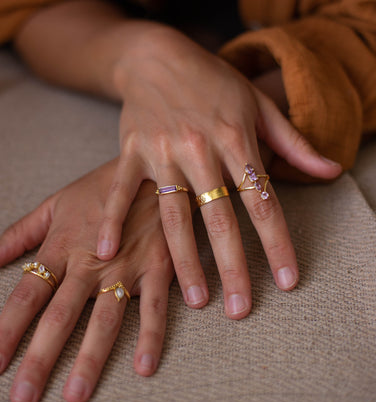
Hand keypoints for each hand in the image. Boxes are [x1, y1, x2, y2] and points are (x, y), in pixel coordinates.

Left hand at [0, 160, 172, 401]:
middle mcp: (91, 262)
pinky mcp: (158, 267)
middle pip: (60, 314)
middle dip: (40, 357)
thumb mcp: (56, 204)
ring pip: (106, 318)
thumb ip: (20, 233)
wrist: (150, 173)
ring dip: (90, 356)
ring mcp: (126, 266)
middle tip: (23, 398)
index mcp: (63, 246)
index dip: (8, 330)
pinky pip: (155, 307)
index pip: (29, 293)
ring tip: (76, 394)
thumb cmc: (101, 189)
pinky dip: (151, 336)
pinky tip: (144, 367)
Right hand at [97, 28, 341, 317]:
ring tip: (196, 299)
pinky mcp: (131, 152)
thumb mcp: (258, 105)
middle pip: (220, 218)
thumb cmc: (213, 82)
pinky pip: (119, 191)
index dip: (277, 243)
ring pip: (174, 214)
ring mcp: (162, 152)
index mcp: (235, 138)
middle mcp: (199, 149)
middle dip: (233, 266)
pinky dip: (111, 220)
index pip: (262, 201)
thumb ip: (293, 141)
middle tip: (240, 310)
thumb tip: (331, 170)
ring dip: (185, 259)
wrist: (158, 56)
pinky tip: (106, 251)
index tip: (286, 280)